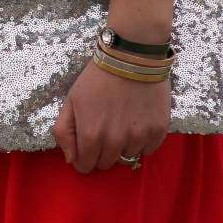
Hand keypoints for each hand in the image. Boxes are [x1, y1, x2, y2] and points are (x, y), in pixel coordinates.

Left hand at [51, 59, 170, 172]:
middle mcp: (115, 141)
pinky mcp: (158, 130)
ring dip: (123, 145)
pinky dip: (143, 140)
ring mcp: (139, 137)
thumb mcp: (71, 100)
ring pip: (127, 157)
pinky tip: (138, 120)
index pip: (85, 167)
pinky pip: (148, 149)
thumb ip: (64, 132)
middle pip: (106, 164)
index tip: (88, 143)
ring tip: (122, 121)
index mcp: (91, 136)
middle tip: (105, 128)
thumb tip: (70, 159)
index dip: (84, 156)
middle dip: (102, 151)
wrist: (131, 56)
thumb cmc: (98, 77)